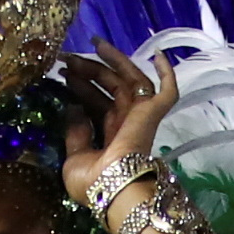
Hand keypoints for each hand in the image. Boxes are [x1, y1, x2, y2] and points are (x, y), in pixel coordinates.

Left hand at [60, 43, 178, 204]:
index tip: (64, 72)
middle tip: (69, 58)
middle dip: (90, 70)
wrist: (111, 189)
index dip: (82, 86)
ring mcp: (141, 118)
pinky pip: (168, 92)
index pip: (97, 103)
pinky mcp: (153, 113)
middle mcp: (127, 124)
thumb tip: (74, 107)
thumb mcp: (74, 156)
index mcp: (110, 137)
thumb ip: (76, 132)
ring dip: (113, 62)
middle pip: (111, 88)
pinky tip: (159, 54)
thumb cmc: (91, 182)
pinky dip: (167, 74)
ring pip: (131, 81)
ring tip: (94, 44)